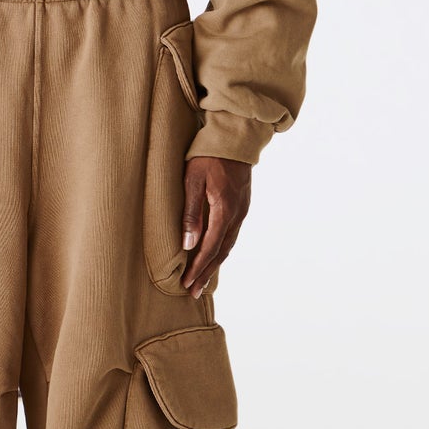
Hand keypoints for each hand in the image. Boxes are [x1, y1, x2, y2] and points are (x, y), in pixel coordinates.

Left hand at [179, 155, 251, 295]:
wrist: (235, 137)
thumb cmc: (208, 155)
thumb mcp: (192, 180)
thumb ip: (191, 213)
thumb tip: (188, 244)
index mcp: (224, 210)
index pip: (209, 247)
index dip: (198, 268)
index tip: (186, 283)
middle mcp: (237, 214)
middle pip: (221, 252)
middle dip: (206, 273)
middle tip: (194, 291)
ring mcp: (242, 210)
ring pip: (228, 245)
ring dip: (215, 264)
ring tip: (203, 280)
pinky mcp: (242, 205)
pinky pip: (232, 234)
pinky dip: (222, 249)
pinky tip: (215, 254)